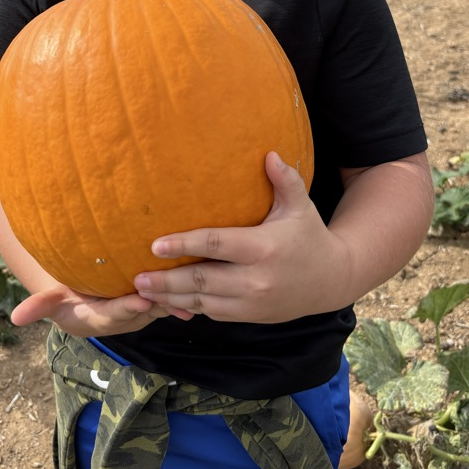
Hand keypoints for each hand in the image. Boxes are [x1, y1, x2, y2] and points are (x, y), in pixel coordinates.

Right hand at [11, 285, 191, 336]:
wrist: (86, 303)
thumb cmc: (68, 298)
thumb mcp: (53, 302)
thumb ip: (39, 306)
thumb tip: (14, 318)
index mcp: (102, 319)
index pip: (115, 315)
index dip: (127, 309)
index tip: (138, 302)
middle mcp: (126, 318)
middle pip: (145, 310)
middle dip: (159, 300)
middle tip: (174, 287)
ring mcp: (142, 311)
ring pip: (161, 303)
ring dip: (176, 294)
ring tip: (192, 280)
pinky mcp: (155, 300)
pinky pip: (170, 296)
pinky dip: (184, 288)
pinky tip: (201, 276)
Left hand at [132, 152, 351, 322]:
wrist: (332, 279)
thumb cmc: (309, 235)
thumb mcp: (300, 206)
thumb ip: (285, 179)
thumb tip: (269, 153)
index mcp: (264, 248)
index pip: (217, 246)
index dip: (185, 245)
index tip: (156, 245)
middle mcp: (256, 279)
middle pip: (203, 280)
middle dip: (167, 280)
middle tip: (137, 276)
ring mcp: (252, 302)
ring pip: (203, 302)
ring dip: (171, 298)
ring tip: (141, 291)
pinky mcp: (250, 315)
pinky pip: (213, 314)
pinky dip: (189, 308)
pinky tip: (166, 302)